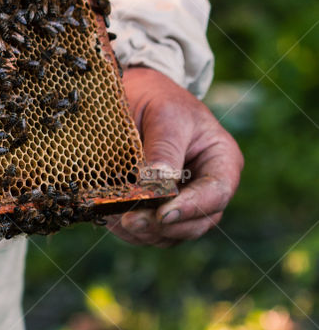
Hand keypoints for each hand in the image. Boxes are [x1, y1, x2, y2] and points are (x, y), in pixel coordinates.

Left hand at [110, 66, 242, 247]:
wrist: (135, 95)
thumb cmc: (157, 98)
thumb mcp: (164, 115)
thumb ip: (164, 148)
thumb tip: (158, 183)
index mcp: (222, 160)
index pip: (216, 193)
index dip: (191, 207)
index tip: (162, 212)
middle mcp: (207, 187)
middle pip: (197, 222)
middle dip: (163, 226)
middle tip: (130, 219)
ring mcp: (183, 202)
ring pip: (171, 234)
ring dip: (143, 232)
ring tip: (114, 217)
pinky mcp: (157, 210)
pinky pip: (149, 232)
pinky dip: (129, 231)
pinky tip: (109, 217)